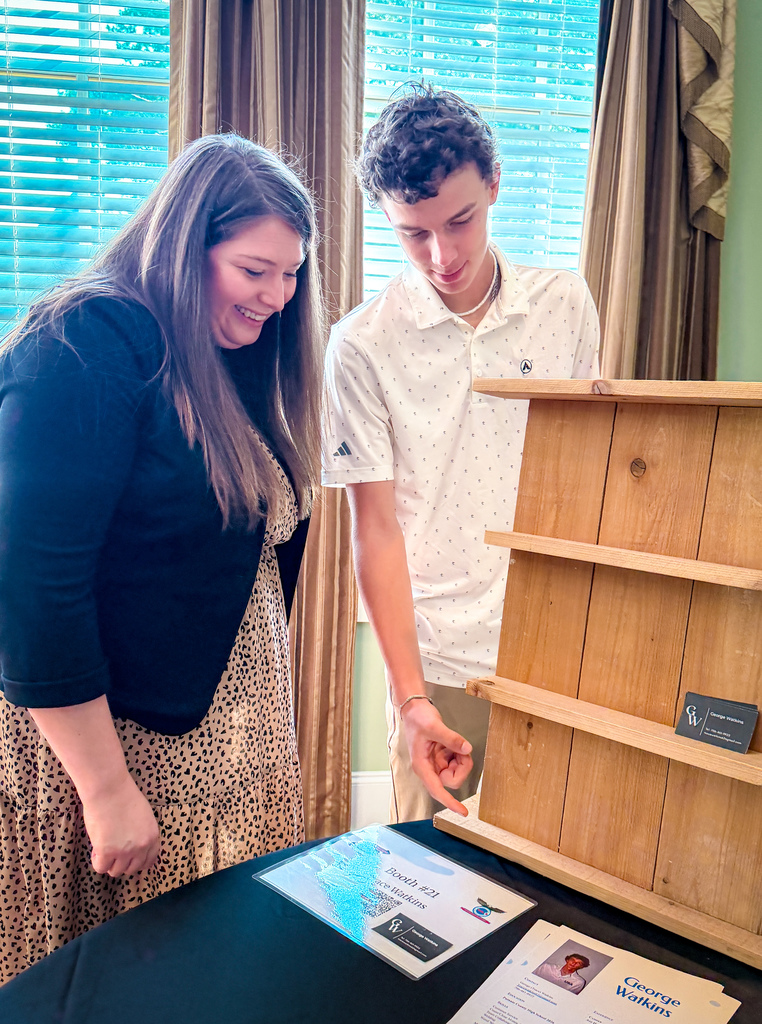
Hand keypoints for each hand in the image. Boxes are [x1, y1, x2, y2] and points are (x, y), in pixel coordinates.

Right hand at [81, 775, 160, 876]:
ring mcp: (125, 851)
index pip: (149, 861)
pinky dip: (97, 861)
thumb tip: (134, 849)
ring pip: (116, 871)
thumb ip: (141, 833)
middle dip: (121, 862)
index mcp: (152, 836)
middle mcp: (141, 846)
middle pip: (131, 869)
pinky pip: (101, 867)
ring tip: (103, 847)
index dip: (137, 862)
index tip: (128, 859)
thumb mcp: (143, 816)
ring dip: (108, 862)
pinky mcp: (107, 852)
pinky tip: (96, 848)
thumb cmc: (123, 796)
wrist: (109, 789)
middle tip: (112, 851)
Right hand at [401, 699, 472, 815]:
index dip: (450, 802)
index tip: (462, 811)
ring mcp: (436, 763)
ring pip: (456, 772)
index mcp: (422, 766)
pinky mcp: (441, 757)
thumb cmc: (418, 718)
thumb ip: (451, 738)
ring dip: (460, 759)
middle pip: (452, 781)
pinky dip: (459, 754)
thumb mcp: (434, 726)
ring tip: (454, 743)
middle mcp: (429, 768)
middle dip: (461, 767)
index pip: (437, 789)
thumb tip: (467, 749)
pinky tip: (452, 743)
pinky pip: (457, 762)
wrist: (415, 708)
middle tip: (461, 749)